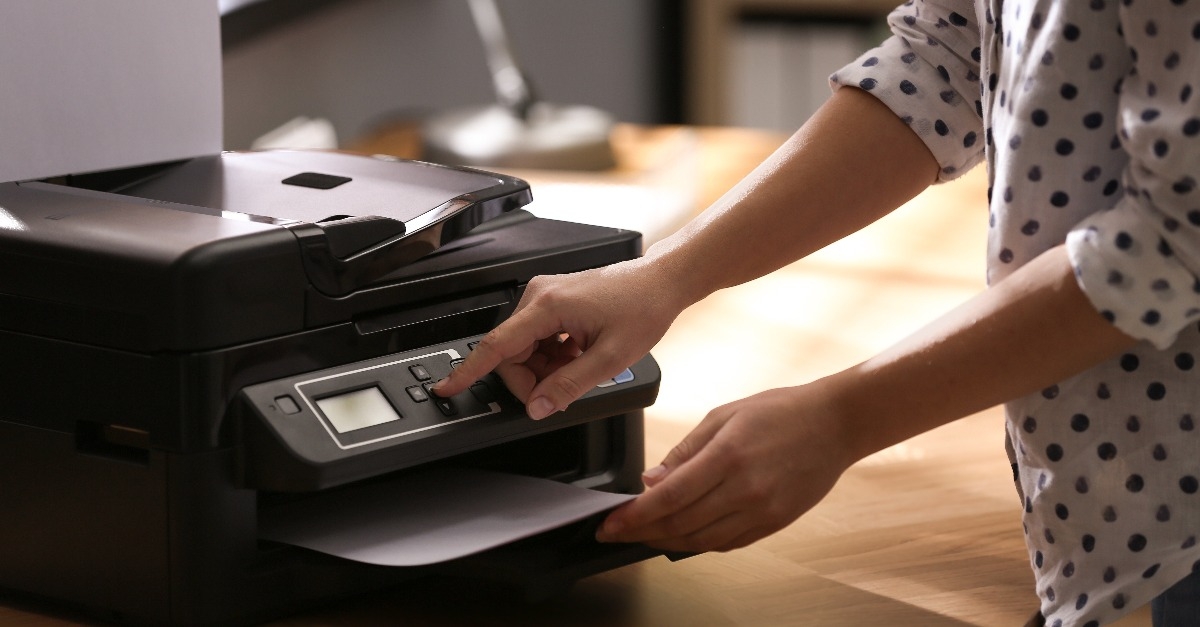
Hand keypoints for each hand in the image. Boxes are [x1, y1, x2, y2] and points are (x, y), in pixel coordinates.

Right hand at [432, 257, 682, 418]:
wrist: (660, 282)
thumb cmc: (643, 308)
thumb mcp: (610, 358)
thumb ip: (569, 386)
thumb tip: (537, 407)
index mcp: (547, 305)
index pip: (496, 346)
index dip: (469, 371)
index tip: (447, 387)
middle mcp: (539, 296)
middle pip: (510, 353)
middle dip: (531, 380)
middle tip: (562, 391)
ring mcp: (544, 297)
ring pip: (524, 350)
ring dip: (545, 369)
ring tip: (580, 366)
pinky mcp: (551, 302)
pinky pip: (536, 340)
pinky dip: (552, 357)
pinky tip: (578, 355)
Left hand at [595, 381, 857, 552]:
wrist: (835, 424)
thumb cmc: (782, 411)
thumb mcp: (723, 415)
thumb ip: (684, 451)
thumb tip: (652, 480)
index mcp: (727, 456)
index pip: (667, 498)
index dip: (633, 516)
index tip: (609, 524)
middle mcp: (744, 490)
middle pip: (679, 525)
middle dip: (641, 533)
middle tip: (618, 532)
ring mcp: (761, 511)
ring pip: (701, 541)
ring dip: (666, 542)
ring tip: (644, 535)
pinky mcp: (774, 523)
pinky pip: (727, 544)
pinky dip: (699, 544)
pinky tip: (682, 535)